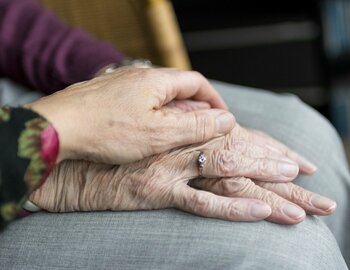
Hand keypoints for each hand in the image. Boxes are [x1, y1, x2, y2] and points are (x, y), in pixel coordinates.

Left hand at [25, 67, 233, 163]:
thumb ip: (195, 125)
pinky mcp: (107, 96)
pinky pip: (139, 102)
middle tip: (202, 130)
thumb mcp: (159, 133)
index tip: (222, 118)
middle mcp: (139, 76)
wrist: (56, 129)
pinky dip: (152, 115)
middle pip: (178, 88)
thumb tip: (226, 120)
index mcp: (156, 80)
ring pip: (158, 96)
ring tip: (177, 134)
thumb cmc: (106, 130)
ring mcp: (121, 84)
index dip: (214, 100)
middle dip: (195, 108)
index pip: (198, 82)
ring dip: (174, 112)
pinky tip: (146, 132)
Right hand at [29, 128, 333, 223]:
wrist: (76, 161)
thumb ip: (177, 136)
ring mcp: (172, 167)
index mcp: (182, 131)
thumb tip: (202, 138)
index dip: (266, 146)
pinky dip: (233, 207)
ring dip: (266, 185)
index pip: (236, 137)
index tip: (294, 158)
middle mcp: (181, 144)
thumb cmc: (113, 148)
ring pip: (229, 173)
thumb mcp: (149, 139)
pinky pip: (202, 201)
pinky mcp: (158, 190)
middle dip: (277, 165)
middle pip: (240, 153)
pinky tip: (261, 211)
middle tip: (309, 176)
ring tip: (301, 203)